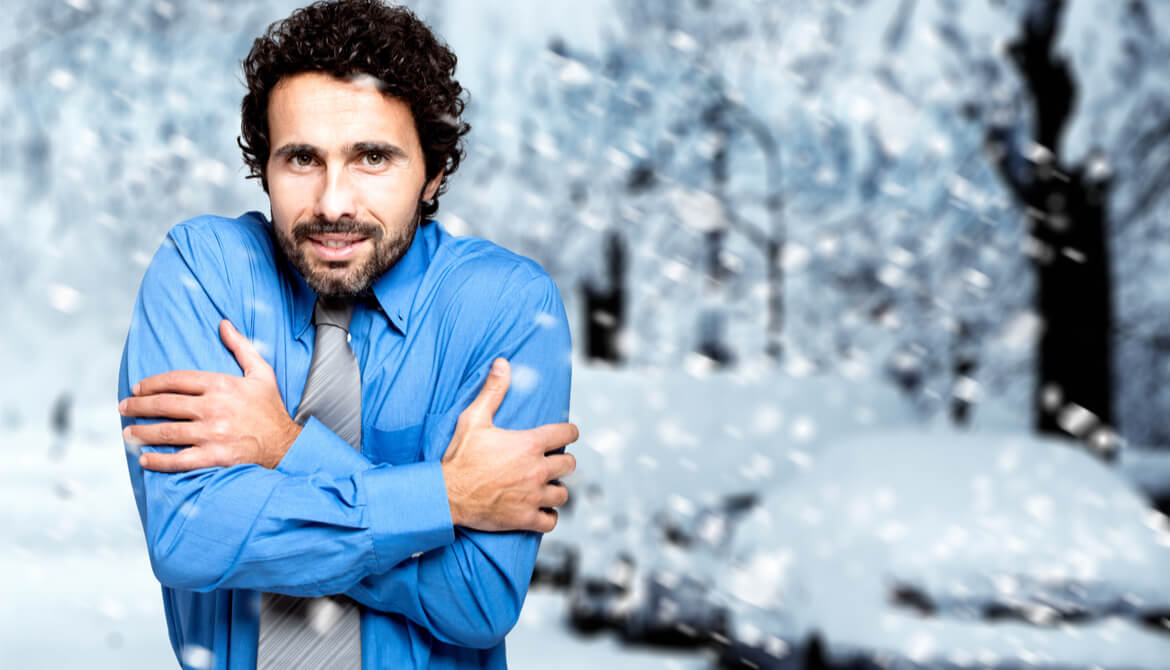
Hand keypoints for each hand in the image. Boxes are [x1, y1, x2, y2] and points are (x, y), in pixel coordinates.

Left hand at [120, 320, 300, 471]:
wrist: (287, 445)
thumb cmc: (271, 409)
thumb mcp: (261, 373)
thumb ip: (241, 347)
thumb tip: (223, 324)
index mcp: (222, 385)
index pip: (176, 380)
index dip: (152, 383)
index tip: (138, 387)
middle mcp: (214, 409)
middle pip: (165, 405)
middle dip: (138, 405)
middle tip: (124, 407)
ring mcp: (213, 434)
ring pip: (166, 431)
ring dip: (141, 432)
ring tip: (128, 432)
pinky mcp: (214, 457)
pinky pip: (179, 460)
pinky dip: (158, 460)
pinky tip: (144, 459)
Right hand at [441, 358, 578, 533]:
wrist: (445, 495)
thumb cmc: (459, 457)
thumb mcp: (474, 419)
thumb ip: (493, 391)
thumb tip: (503, 363)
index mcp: (529, 445)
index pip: (567, 434)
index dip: (569, 433)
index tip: (565, 435)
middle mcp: (536, 470)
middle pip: (569, 465)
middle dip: (562, 462)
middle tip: (550, 462)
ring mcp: (532, 496)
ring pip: (563, 493)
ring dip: (556, 489)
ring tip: (545, 486)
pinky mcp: (525, 518)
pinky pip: (551, 520)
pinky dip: (548, 515)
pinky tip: (540, 510)